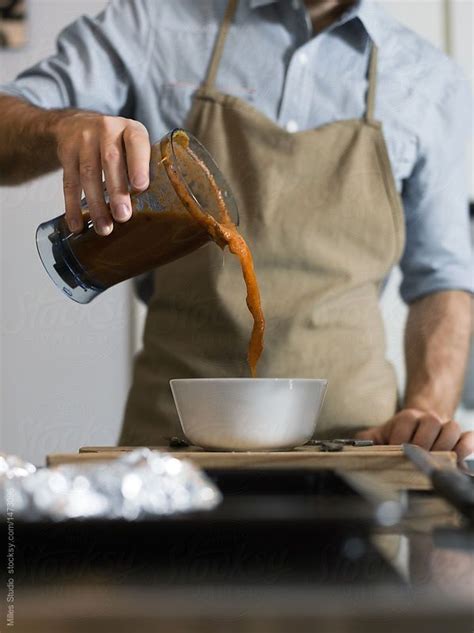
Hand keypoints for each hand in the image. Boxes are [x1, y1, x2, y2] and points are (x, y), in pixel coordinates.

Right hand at [54, 112, 150, 234]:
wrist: (76, 124)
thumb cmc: (117, 142)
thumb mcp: (133, 144)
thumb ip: (143, 166)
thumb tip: (156, 206)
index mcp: (130, 129)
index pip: (136, 144)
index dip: (138, 165)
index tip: (140, 187)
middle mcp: (106, 129)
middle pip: (110, 161)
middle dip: (117, 191)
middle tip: (123, 216)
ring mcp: (83, 140)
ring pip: (88, 174)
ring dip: (96, 205)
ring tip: (104, 228)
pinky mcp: (66, 153)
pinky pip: (69, 183)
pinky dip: (72, 207)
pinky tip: (77, 225)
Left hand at [356, 408, 473, 461]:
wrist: (420, 425)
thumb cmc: (399, 435)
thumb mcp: (381, 434)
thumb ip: (368, 439)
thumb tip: (354, 444)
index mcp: (407, 417)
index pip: (406, 424)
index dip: (400, 440)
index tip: (396, 453)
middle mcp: (428, 418)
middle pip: (431, 423)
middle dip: (423, 444)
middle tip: (416, 460)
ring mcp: (446, 426)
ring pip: (451, 428)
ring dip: (443, 447)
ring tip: (434, 462)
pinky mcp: (462, 436)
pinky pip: (469, 437)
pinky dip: (465, 448)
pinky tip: (457, 461)